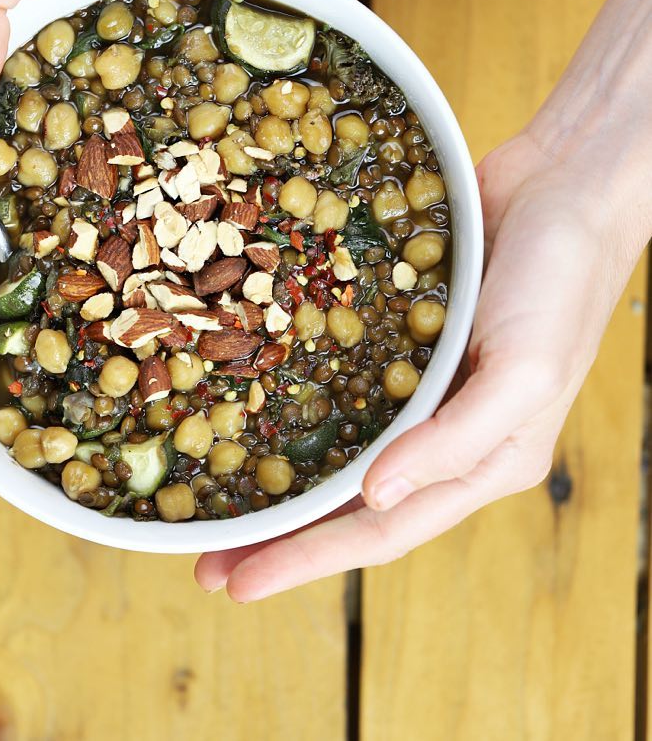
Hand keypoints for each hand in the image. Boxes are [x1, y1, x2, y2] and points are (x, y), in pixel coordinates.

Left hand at [194, 134, 628, 598]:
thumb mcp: (524, 372)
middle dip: (280, 539)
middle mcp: (442, 438)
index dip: (309, 559)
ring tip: (215, 509)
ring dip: (279, 486)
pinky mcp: (399, 345)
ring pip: (336, 454)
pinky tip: (255, 418)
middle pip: (348, 505)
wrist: (563, 188)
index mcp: (479, 462)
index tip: (241, 584)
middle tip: (207, 566)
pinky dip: (299, 414)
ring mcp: (417, 392)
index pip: (381, 529)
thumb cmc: (560, 285)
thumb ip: (455, 442)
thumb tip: (377, 498)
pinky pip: (340, 390)